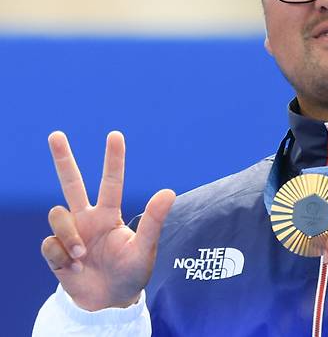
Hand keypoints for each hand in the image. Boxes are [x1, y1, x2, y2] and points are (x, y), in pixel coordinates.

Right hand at [40, 131, 175, 310]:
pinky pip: (49, 243)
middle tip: (55, 134)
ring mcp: (70, 233)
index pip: (111, 181)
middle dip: (62, 158)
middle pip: (71, 183)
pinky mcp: (55, 252)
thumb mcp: (145, 248)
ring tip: (83, 256)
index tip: (115, 135)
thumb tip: (169, 191)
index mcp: (110, 214)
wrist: (110, 301)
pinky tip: (73, 267)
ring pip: (57, 214)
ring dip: (70, 236)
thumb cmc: (132, 272)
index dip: (113, 159)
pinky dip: (62, 256)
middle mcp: (87, 218)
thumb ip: (153, 221)